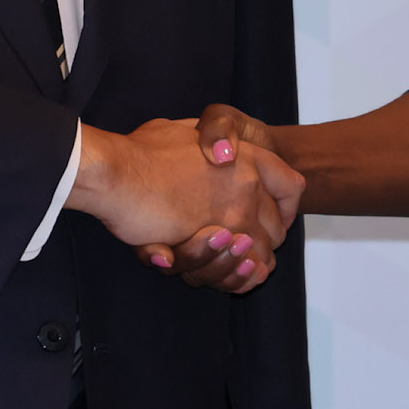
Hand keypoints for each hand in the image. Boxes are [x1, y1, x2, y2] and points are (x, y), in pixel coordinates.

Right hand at [70, 118, 300, 289]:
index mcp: (244, 155)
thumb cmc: (140, 152)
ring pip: (261, 252)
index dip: (286, 204)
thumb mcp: (183, 131)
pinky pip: (240, 268)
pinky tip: (232, 274)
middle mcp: (246, 183)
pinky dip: (238, 277)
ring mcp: (234, 212)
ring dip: (249, 263)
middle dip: (267, 241)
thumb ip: (203, 140)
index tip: (273, 215)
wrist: (117, 172)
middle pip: (279, 226)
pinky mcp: (216, 239)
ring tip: (241, 267)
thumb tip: (210, 147)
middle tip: (249, 249)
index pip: (291, 185)